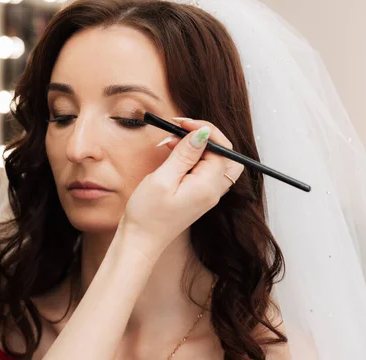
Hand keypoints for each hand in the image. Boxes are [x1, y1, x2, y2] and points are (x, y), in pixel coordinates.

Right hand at [117, 119, 243, 256]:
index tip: (181, 123)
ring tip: (172, 142)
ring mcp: (207, 195)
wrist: (140, 241)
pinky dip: (193, 158)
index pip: (221, 148)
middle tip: (180, 130)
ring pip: (215, 161)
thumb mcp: (162, 180)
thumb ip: (184, 155)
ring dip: (197, 147)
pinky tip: (173, 155)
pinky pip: (204, 171)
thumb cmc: (147, 214)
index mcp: (208, 186)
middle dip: (205, 136)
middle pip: (224, 154)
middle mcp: (213, 191)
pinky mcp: (198, 196)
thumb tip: (202, 133)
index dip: (203, 130)